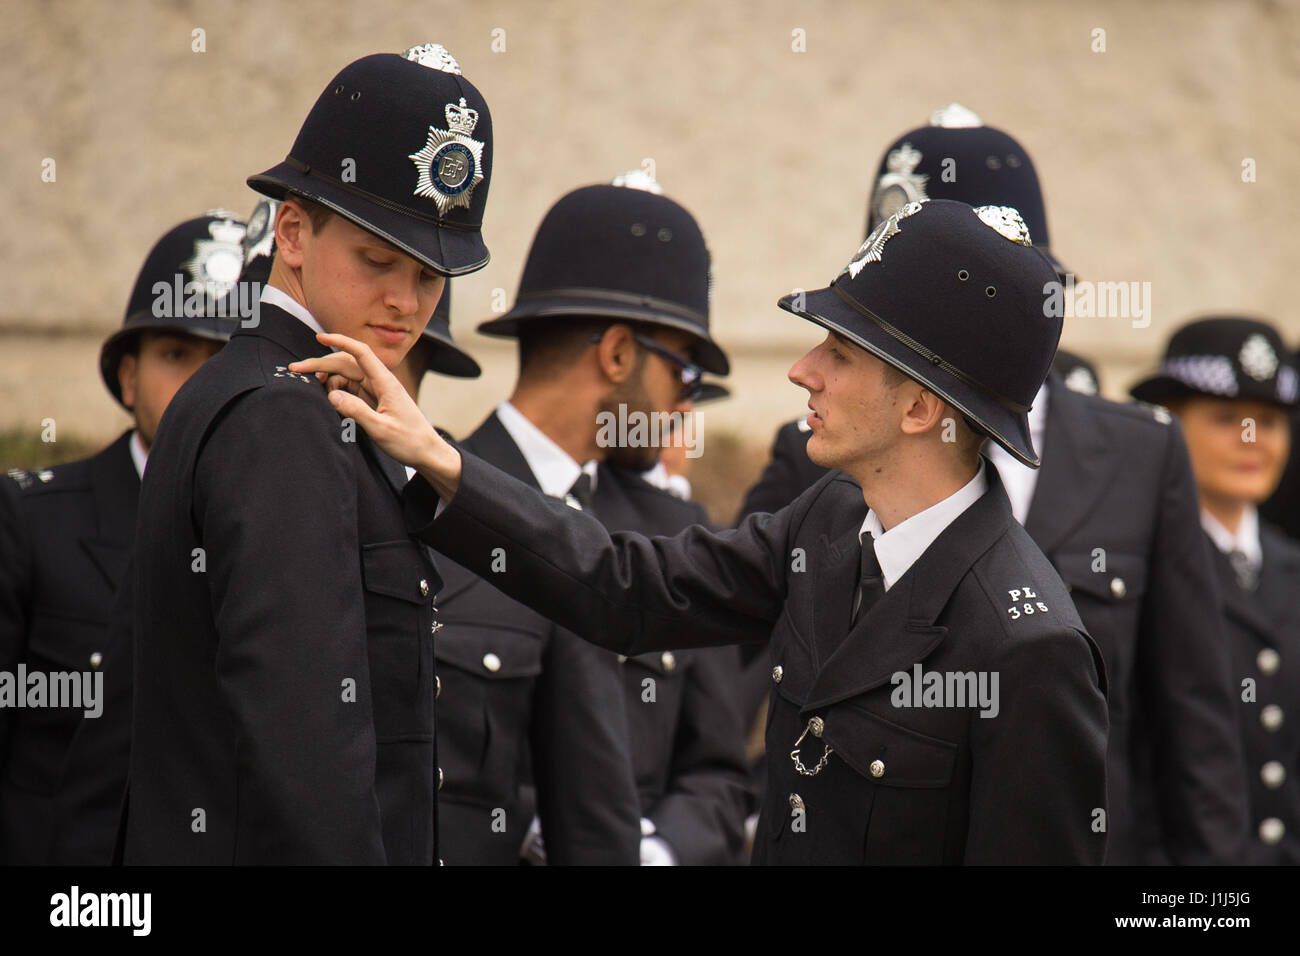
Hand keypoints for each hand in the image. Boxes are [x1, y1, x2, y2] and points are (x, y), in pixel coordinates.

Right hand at [289, 333, 462, 498]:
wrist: (428, 453)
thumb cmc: (410, 442)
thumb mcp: (381, 430)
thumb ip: (356, 412)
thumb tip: (332, 395)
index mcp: (386, 383)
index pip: (361, 353)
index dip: (340, 341)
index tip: (319, 337)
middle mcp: (381, 383)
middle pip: (347, 364)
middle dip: (322, 364)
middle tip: (296, 369)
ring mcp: (377, 391)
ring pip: (347, 376)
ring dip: (329, 379)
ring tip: (313, 388)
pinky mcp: (374, 401)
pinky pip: (352, 389)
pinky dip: (337, 391)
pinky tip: (329, 399)